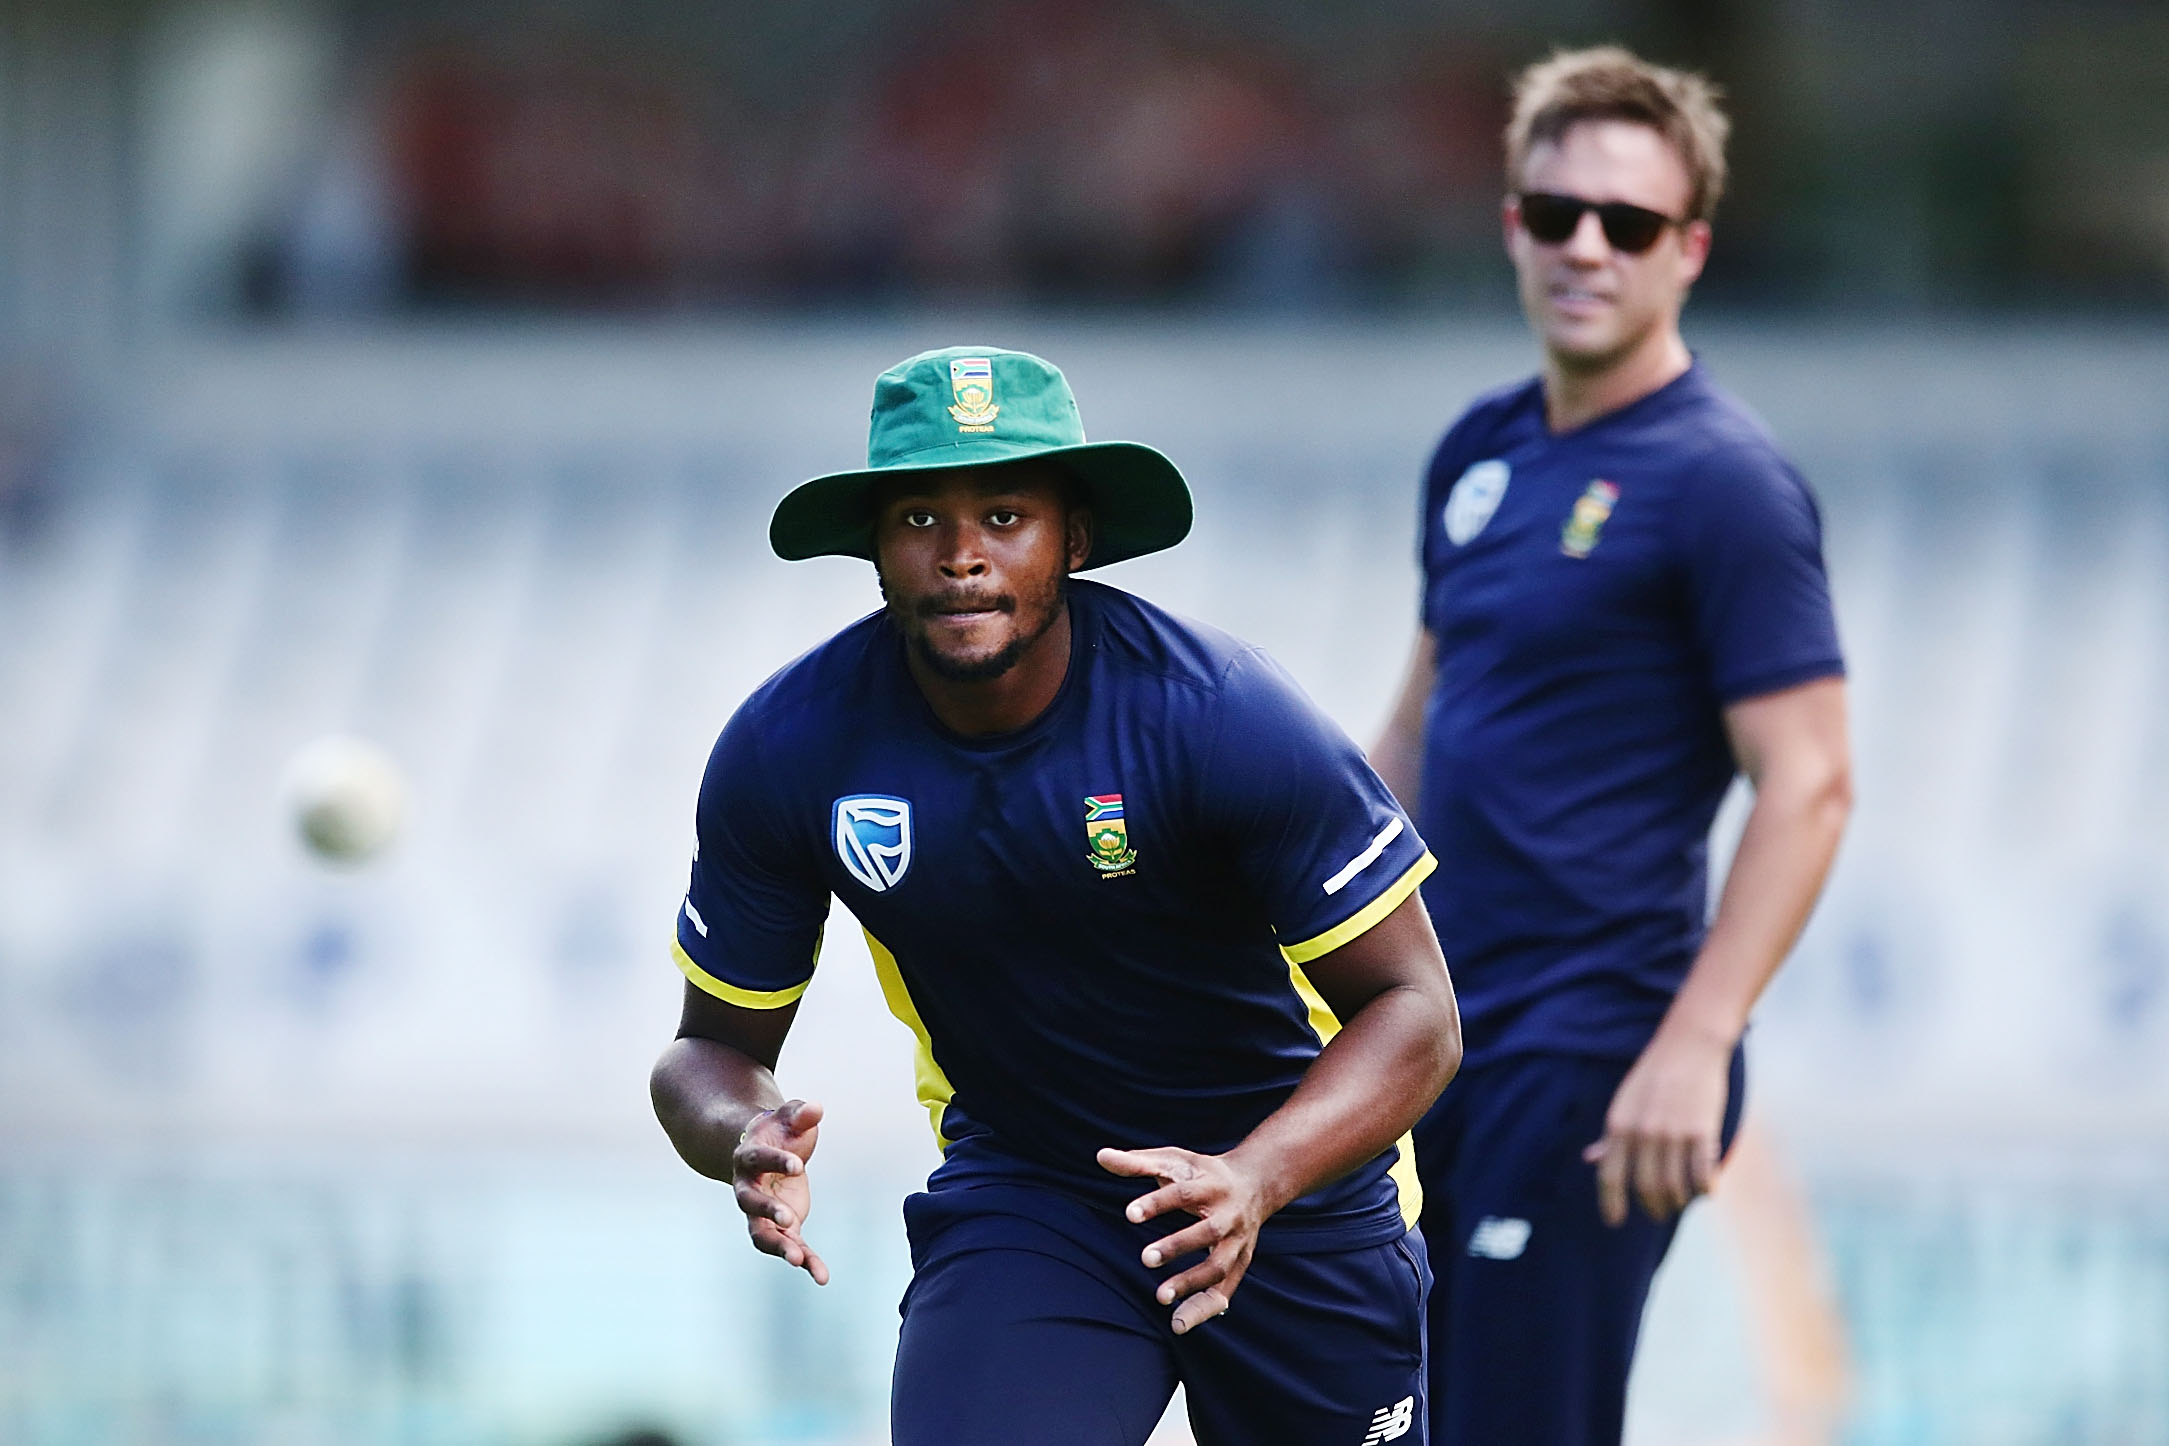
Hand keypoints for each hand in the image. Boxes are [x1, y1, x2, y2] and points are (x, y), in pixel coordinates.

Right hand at [733, 1098, 829, 1283]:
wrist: (763, 1153)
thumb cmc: (778, 1131)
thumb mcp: (789, 1117)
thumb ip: (800, 1113)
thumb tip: (816, 1108)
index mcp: (748, 1156)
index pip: (758, 1159)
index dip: (776, 1161)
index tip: (798, 1165)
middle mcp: (747, 1188)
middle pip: (750, 1203)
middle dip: (767, 1212)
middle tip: (790, 1219)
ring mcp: (761, 1212)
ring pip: (762, 1234)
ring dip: (779, 1246)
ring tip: (799, 1261)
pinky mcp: (780, 1227)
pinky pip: (789, 1245)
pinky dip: (806, 1261)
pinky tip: (821, 1276)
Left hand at [1097, 1146, 1273, 1334]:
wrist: (1255, 1184)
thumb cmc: (1203, 1173)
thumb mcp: (1173, 1161)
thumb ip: (1137, 1161)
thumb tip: (1101, 1156)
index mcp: (1211, 1184)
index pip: (1184, 1193)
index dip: (1157, 1203)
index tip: (1129, 1213)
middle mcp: (1229, 1214)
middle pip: (1208, 1232)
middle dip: (1177, 1246)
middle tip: (1144, 1258)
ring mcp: (1238, 1243)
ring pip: (1220, 1267)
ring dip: (1191, 1284)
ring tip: (1160, 1297)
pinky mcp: (1240, 1265)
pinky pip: (1224, 1293)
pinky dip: (1203, 1310)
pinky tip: (1178, 1323)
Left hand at [1583, 1026, 1732, 1226]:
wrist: (1689, 1046)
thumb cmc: (1654, 1076)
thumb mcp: (1624, 1103)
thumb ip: (1611, 1135)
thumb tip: (1591, 1160)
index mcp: (1619, 1125)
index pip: (1609, 1175)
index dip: (1610, 1203)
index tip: (1613, 1221)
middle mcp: (1643, 1132)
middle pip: (1646, 1188)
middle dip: (1652, 1207)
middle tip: (1657, 1212)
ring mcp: (1673, 1133)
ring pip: (1674, 1187)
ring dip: (1678, 1200)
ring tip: (1680, 1200)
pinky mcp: (1701, 1131)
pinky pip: (1702, 1175)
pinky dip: (1705, 1189)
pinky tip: (1706, 1189)